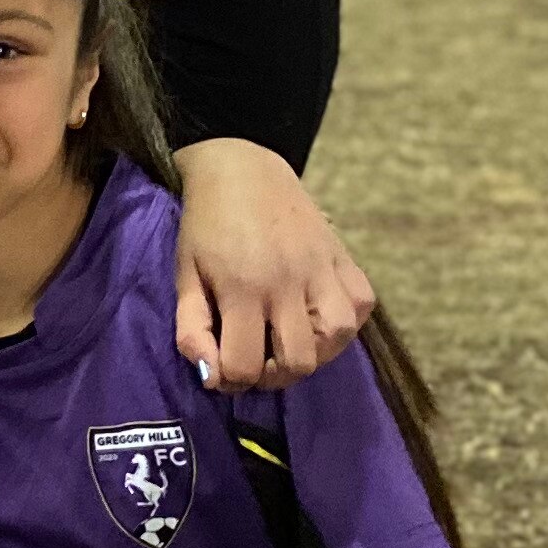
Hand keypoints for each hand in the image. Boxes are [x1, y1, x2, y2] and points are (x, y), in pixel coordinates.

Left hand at [168, 136, 374, 390]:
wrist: (241, 166)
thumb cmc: (205, 225)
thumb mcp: (185, 276)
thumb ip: (192, 330)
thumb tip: (212, 377)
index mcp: (243, 287)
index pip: (245, 364)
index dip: (231, 380)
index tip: (224, 370)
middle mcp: (289, 281)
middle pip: (299, 361)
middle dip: (273, 375)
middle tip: (257, 358)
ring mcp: (322, 267)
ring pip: (339, 337)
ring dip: (315, 352)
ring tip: (290, 341)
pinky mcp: (343, 255)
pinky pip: (362, 303)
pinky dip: (346, 320)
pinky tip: (319, 317)